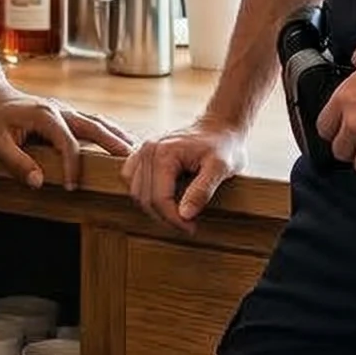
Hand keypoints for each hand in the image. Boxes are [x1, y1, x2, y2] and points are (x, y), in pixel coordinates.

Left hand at [0, 89, 134, 191]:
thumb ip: (16, 162)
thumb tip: (39, 182)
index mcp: (45, 116)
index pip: (68, 143)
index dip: (73, 166)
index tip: (73, 187)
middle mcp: (60, 109)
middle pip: (94, 126)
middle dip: (114, 143)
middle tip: (133, 160)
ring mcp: (64, 109)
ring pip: (97, 121)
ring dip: (116, 135)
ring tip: (134, 150)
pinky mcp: (65, 113)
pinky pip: (91, 121)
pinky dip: (107, 130)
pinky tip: (118, 140)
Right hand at [120, 119, 246, 233]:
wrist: (220, 126)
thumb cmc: (223, 146)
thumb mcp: (221, 168)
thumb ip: (202, 191)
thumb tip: (184, 215)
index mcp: (163, 154)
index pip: (159, 198)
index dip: (174, 219)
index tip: (192, 228)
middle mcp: (148, 150)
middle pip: (145, 198)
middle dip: (165, 217)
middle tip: (187, 225)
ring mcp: (143, 150)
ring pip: (136, 192)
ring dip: (153, 208)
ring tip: (176, 215)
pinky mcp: (143, 153)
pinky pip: (132, 180)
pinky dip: (144, 194)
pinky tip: (163, 200)